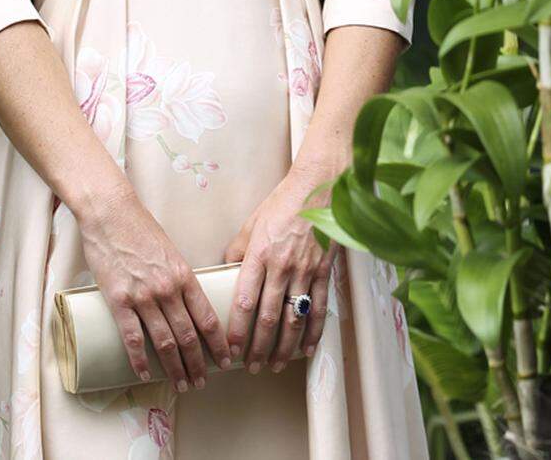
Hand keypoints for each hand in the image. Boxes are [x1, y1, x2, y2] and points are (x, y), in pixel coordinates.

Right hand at [76, 181, 232, 390]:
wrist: (112, 214)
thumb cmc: (141, 230)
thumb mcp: (171, 252)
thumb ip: (179, 278)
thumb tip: (186, 303)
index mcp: (184, 275)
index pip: (208, 316)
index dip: (218, 342)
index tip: (226, 359)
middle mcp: (168, 288)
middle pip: (188, 334)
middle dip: (198, 362)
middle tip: (203, 382)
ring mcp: (143, 295)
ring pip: (164, 340)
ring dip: (175, 367)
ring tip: (182, 384)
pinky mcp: (118, 299)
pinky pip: (132, 336)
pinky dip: (140, 359)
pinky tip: (145, 374)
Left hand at [223, 169, 338, 373]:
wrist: (320, 185)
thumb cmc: (284, 200)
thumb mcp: (253, 222)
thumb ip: (238, 248)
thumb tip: (226, 268)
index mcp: (259, 254)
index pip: (244, 301)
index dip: (236, 329)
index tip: (229, 349)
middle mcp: (281, 266)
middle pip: (268, 317)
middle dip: (258, 347)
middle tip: (251, 366)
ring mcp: (305, 270)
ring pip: (292, 318)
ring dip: (283, 346)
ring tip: (274, 364)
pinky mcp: (324, 270)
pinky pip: (318, 307)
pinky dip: (313, 331)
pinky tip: (307, 348)